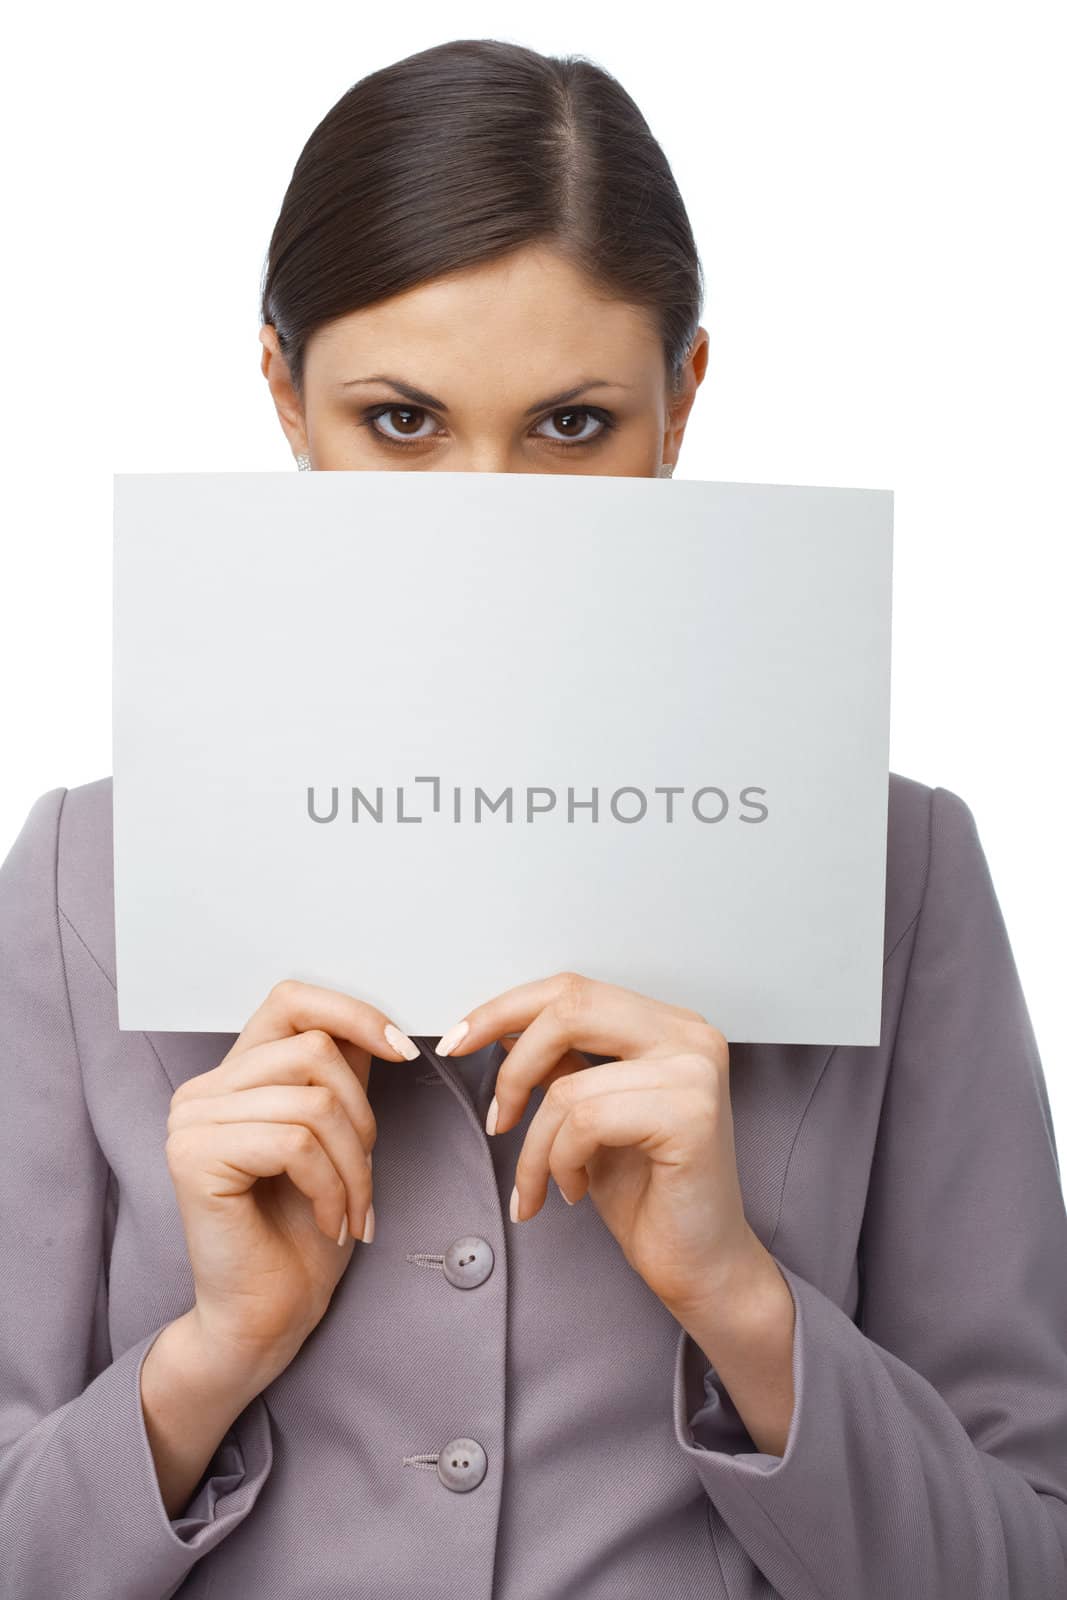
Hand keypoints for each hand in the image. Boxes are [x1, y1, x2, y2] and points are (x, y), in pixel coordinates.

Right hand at [165, 978, 416, 1377]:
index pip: (292, 999)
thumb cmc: (302, 1234)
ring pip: (313, 1101)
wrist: (267, 1317)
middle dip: (363, 1116)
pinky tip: (329, 1220)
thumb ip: (341, 1077)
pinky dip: (331, 1186)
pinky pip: (295, 1143)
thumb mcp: (338, 1137)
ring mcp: (191, 1121)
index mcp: (233, 1075)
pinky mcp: (194, 1158)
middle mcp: (202, 1090)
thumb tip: (378, 1024)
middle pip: (313, 1051)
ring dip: (354, 1164)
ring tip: (352, 1209)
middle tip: (365, 1176)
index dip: (354, 1014)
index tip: (403, 1050)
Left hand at [435, 971, 758, 1316]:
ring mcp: (695, 1071)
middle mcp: (689, 1036)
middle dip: (513, 1067)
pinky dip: (559, 1163)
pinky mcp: (690, 1115)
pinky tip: (575, 1189)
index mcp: (668, 1026)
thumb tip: (503, 1028)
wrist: (700, 1265)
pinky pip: (586, 1123)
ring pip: (569, 1085)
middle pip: (569, 1010)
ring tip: (542, 1183)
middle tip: (495, 1118)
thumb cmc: (651, 1194)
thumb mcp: (590, 1113)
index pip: (574, 990)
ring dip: (535, 1147)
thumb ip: (562, 1064)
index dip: (505, 1010)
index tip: (459, 1041)